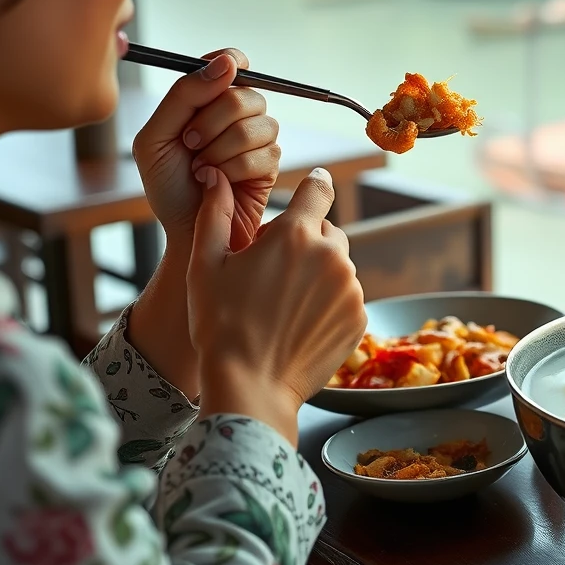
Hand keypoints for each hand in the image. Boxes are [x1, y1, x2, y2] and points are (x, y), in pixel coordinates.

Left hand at [132, 49, 279, 252]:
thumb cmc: (167, 186)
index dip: (230, 63)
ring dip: (222, 150)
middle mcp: (236, 114)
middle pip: (246, 94)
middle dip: (212, 122)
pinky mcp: (270, 164)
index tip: (221, 77)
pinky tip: (220, 182)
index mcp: (207, 99)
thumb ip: (183, 95)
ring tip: (203, 169)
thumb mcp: (155, 137)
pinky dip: (235, 169)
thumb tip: (226, 62)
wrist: (185, 230)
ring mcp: (257, 138)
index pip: (231, 62)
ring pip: (257, 125)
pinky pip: (265, 154)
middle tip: (190, 144)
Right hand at [189, 167, 366, 444]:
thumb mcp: (205, 264)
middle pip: (326, 231)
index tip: (314, 185)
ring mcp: (350, 289)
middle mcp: (332, 256)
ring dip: (319, 273)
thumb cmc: (220, 325)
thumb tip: (216, 176)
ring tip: (284, 304)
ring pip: (338, 266)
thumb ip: (216, 213)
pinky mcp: (359, 319)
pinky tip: (300, 324)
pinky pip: (346, 298)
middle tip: (274, 271)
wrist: (249, 388)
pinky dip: (329, 304)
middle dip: (306, 241)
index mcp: (296, 235)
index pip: (318, 189)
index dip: (314, 185)